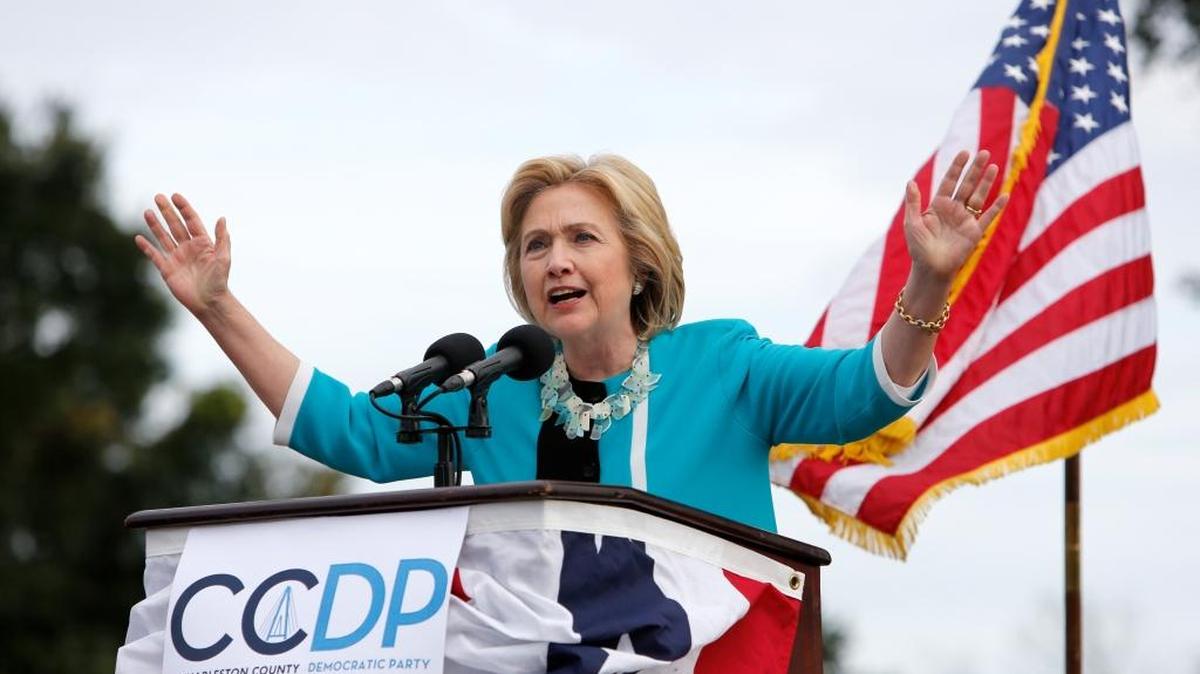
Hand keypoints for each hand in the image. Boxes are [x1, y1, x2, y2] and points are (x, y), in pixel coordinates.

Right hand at [134, 193, 230, 317]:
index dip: (184, 208)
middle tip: (158, 196)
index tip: (175, 196)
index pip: (191, 221)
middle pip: (175, 225)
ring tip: (147, 211)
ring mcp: (177, 257)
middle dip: (167, 211)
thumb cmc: (219, 281)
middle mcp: (188, 247)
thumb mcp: (223, 258)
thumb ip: (222, 239)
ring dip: (155, 225)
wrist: (209, 302)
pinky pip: (155, 255)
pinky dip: (147, 247)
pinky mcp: (167, 269)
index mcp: (202, 243)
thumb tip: (222, 218)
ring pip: (163, 237)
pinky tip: (139, 238)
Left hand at [903, 150, 1008, 281]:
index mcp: (938, 206)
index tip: (964, 153)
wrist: (931, 269)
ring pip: (978, 197)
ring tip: (994, 166)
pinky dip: (996, 207)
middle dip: (975, 170)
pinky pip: (987, 218)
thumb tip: (910, 182)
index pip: (949, 182)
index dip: (956, 168)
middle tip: (984, 153)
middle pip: (966, 185)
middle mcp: (953, 210)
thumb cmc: (918, 248)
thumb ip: (913, 203)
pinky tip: (1005, 195)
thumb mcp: (912, 223)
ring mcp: (965, 220)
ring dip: (986, 182)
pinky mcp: (974, 233)